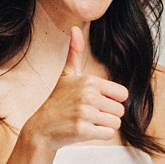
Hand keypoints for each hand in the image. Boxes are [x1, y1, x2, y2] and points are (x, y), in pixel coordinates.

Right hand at [25, 26, 128, 147]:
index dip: (112, 100)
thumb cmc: (58, 100)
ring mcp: (85, 113)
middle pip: (120, 110)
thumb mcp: (67, 74)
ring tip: (87, 122)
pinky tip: (85, 130)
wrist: (41, 128)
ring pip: (116, 123)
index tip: (96, 102)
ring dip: (104, 125)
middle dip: (108, 115)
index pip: (123, 95)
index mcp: (89, 81)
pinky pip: (108, 134)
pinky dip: (99, 135)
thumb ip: (74, 52)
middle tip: (89, 114)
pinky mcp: (83, 130)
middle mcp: (88, 95)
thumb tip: (75, 27)